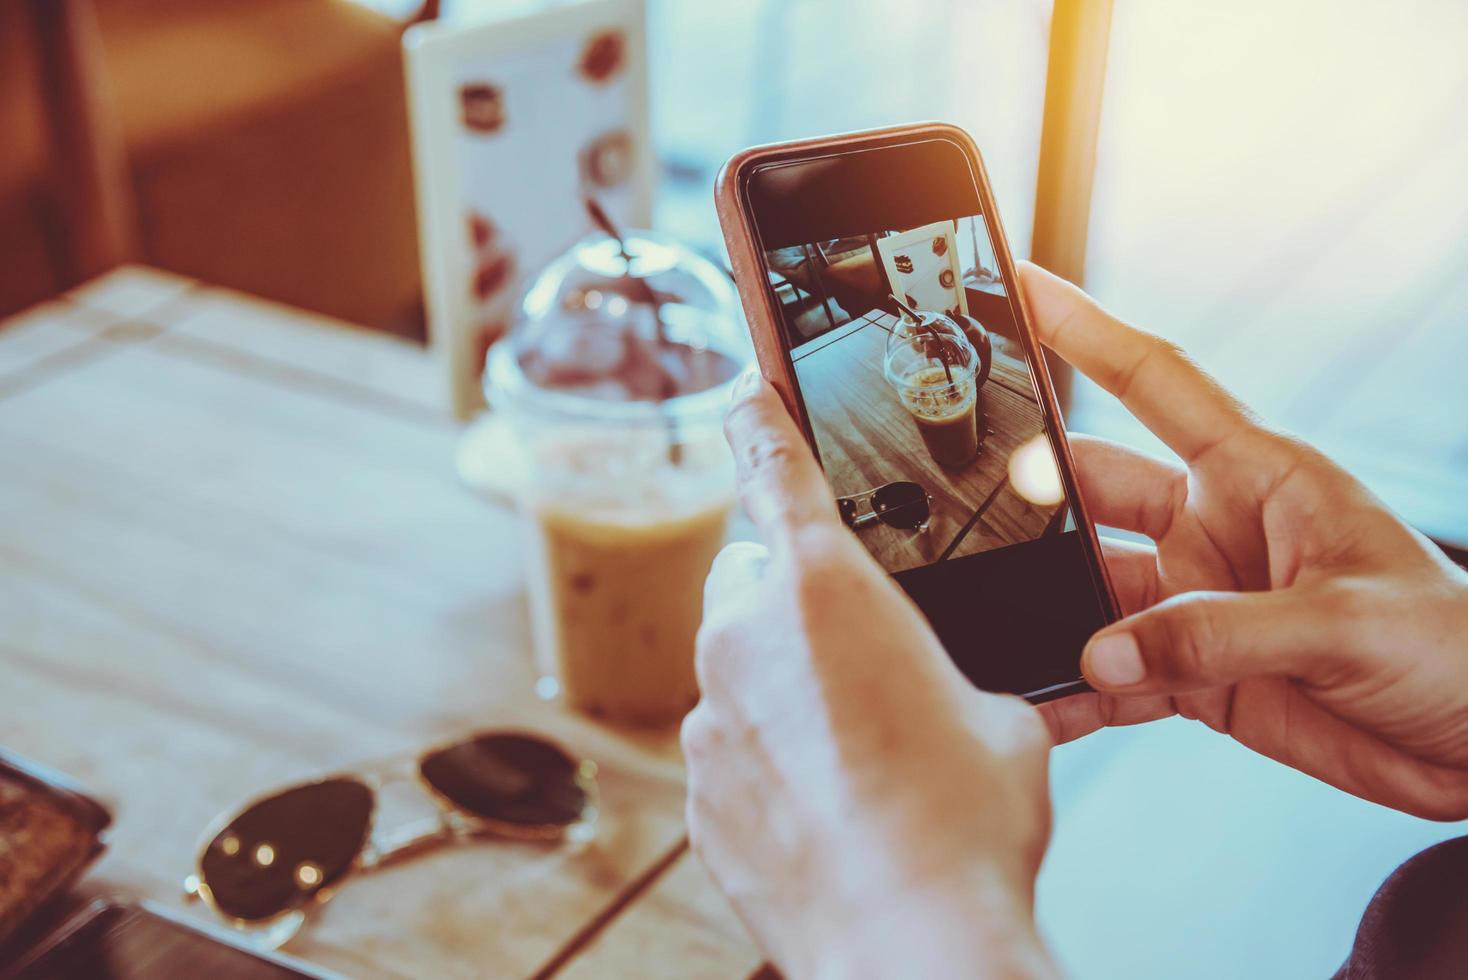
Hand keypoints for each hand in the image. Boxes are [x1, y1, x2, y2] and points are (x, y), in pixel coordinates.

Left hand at [683, 371, 1059, 979]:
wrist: (910, 938)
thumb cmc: (964, 825)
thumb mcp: (998, 714)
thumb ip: (949, 669)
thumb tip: (939, 692)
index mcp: (825, 589)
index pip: (776, 469)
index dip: (760, 421)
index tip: (746, 391)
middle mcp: (747, 639)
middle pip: (754, 582)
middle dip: (795, 601)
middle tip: (859, 658)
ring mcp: (709, 718)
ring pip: (738, 667)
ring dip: (783, 687)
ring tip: (856, 752)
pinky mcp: (699, 790)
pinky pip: (727, 743)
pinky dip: (765, 756)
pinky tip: (826, 802)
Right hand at [1020, 262, 1467, 820]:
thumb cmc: (1456, 649)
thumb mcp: (1341, 622)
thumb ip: (1213, 635)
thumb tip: (1101, 652)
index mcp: (1261, 476)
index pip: (1155, 382)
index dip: (1088, 330)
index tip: (1023, 286)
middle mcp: (1218, 529)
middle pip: (1098, 489)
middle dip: (1039, 494)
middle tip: (977, 508)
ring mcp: (1200, 601)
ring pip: (1092, 589)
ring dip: (1053, 608)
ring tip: (1005, 624)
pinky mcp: (1197, 674)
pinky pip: (1115, 675)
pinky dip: (1075, 690)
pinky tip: (1045, 702)